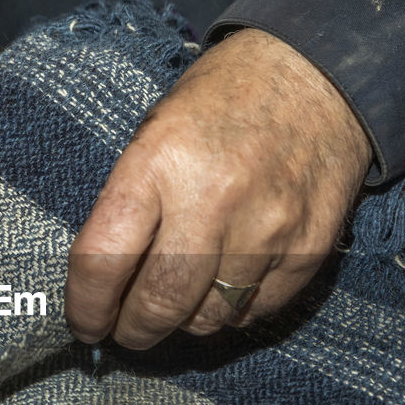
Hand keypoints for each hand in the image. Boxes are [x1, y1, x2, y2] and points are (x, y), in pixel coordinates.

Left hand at [66, 28, 371, 348]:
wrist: (320, 73)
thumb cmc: (223, 101)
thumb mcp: (157, 128)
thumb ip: (132, 202)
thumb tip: (104, 281)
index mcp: (160, 161)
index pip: (103, 261)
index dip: (86, 307)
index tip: (85, 323)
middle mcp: (213, 199)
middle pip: (158, 304)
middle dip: (133, 330)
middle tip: (126, 330)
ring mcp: (267, 229)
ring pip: (208, 319)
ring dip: (185, 321)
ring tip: (181, 299)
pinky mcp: (308, 249)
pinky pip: (255, 312)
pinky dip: (233, 310)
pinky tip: (227, 283)